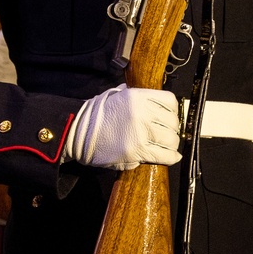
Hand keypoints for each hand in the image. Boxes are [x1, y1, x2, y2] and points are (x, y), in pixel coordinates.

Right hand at [63, 84, 180, 170]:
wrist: (79, 133)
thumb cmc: (97, 115)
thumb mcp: (116, 96)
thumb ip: (136, 97)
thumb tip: (154, 101)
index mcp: (137, 96)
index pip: (169, 101)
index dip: (173, 111)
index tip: (170, 116)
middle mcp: (141, 112)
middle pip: (172, 121)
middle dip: (173, 129)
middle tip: (169, 134)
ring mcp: (139, 132)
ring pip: (170, 139)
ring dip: (172, 144)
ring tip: (168, 146)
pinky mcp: (136, 151)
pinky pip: (163, 155)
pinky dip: (170, 157)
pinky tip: (171, 156)